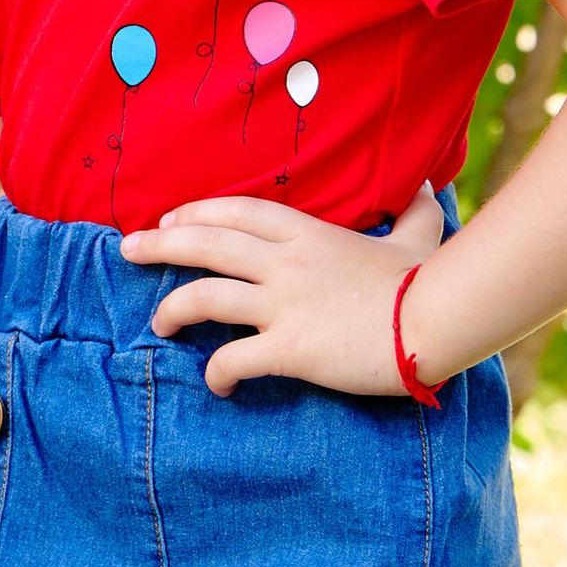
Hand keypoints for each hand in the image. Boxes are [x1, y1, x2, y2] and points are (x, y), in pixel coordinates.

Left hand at [120, 183, 443, 398]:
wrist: (440, 320)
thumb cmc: (429, 280)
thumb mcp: (419, 234)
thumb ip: (414, 210)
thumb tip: (428, 183)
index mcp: (308, 234)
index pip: (236, 212)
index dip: (196, 212)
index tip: (168, 219)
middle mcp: (286, 264)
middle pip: (205, 244)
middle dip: (159, 245)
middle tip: (127, 250)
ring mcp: (284, 305)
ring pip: (204, 297)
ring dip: (172, 310)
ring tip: (158, 324)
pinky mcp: (290, 348)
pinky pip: (233, 358)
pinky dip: (217, 372)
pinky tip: (217, 383)